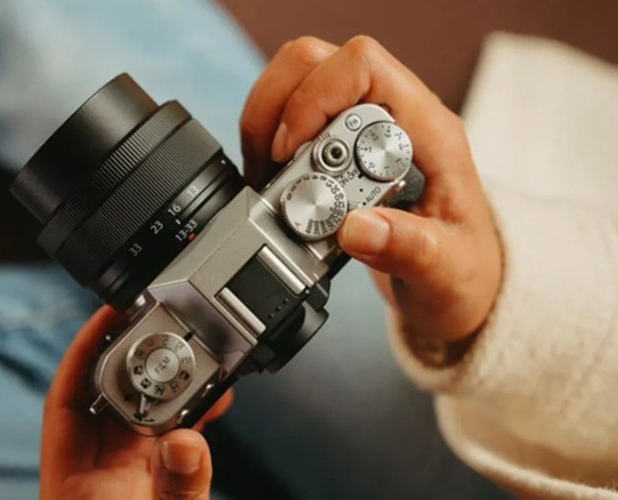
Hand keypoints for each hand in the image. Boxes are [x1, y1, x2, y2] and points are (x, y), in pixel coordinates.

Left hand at [40, 306, 232, 499]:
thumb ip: (176, 488)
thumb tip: (184, 442)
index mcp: (75, 486)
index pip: (67, 399)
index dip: (87, 347)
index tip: (112, 313)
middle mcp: (99, 472)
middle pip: (111, 395)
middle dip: (142, 358)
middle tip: (171, 329)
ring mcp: (128, 476)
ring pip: (143, 411)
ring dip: (172, 384)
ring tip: (202, 362)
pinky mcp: (156, 482)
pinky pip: (170, 435)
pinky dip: (190, 413)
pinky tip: (212, 400)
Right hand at [241, 36, 501, 341]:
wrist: (459, 283)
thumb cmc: (462, 271)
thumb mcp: (445, 270)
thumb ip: (407, 248)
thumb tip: (355, 227)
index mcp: (430, 132)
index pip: (363, 67)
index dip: (313, 98)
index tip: (289, 153)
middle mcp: (397, 116)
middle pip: (319, 61)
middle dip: (278, 106)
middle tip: (269, 165)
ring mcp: (367, 126)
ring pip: (300, 78)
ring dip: (268, 120)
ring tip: (265, 173)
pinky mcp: (345, 144)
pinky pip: (294, 112)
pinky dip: (269, 138)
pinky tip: (269, 177)